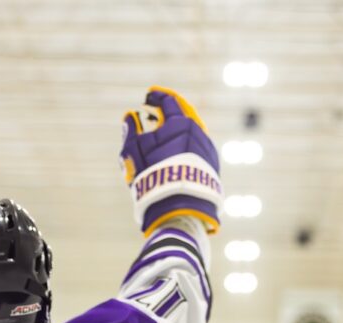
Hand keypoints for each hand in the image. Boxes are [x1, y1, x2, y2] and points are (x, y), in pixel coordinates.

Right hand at [120, 86, 221, 235]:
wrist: (179, 206)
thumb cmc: (153, 176)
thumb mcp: (134, 152)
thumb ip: (132, 131)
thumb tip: (130, 116)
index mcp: (179, 122)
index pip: (168, 101)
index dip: (157, 97)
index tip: (149, 96)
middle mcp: (197, 130)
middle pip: (184, 114)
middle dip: (170, 112)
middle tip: (158, 112)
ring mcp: (207, 148)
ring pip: (192, 133)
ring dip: (179, 132)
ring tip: (166, 138)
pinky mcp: (212, 165)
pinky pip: (198, 149)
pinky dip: (187, 147)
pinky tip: (178, 155)